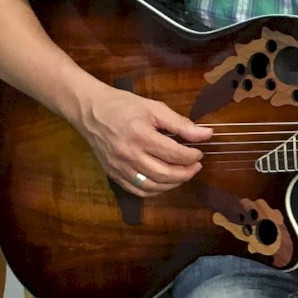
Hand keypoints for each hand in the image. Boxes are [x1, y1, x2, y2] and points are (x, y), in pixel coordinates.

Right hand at [76, 85, 212, 196]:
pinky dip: (156, 190)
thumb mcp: (154, 108)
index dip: (191, 156)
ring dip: (173, 184)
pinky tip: (165, 182)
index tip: (199, 153)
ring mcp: (120, 168)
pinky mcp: (113, 174)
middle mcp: (129, 155)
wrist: (90, 111)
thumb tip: (206, 135)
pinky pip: (138, 191)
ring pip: (153, 186)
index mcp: (141, 135)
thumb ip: (180, 124)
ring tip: (183, 174)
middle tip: (196, 166)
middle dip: (186, 173)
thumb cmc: (124, 106)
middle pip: (165, 174)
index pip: (174, 154)